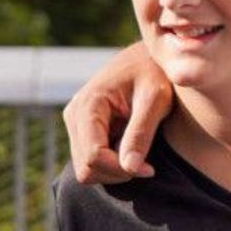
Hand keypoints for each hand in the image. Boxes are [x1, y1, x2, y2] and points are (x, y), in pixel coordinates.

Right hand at [61, 42, 173, 182]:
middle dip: (117, 172)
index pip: (93, 156)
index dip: (120, 169)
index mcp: (89, 104)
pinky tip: (131, 149)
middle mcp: (74, 115)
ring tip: (141, 153)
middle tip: (147, 164)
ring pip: (86, 169)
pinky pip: (90, 161)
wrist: (148, 58)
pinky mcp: (83, 130)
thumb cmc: (156, 73)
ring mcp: (76, 123)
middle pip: (86, 168)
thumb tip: (130, 168)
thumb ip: (141, 131)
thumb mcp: (156, 98)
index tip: (150, 168)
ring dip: (114, 170)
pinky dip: (111, 164)